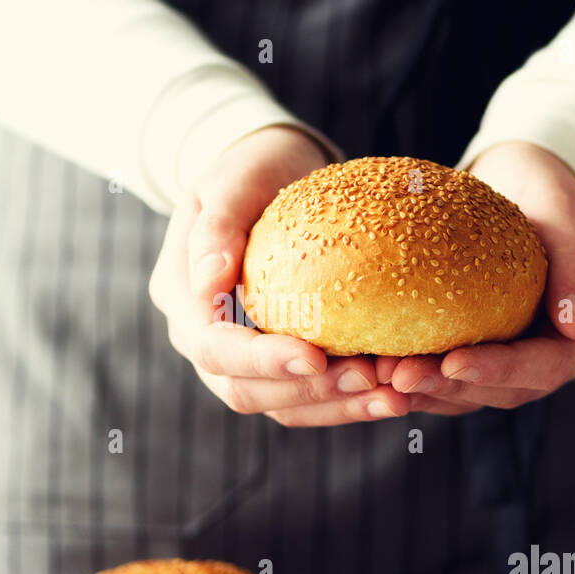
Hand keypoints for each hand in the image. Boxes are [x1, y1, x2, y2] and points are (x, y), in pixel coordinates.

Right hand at [149, 126, 414, 425]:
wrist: (270, 176)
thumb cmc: (252, 166)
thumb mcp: (233, 177)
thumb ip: (217, 225)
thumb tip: (207, 278)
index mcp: (180, 298)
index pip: (214, 347)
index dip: (262, 360)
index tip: (316, 356)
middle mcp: (203, 341)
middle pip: (246, 391)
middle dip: (310, 392)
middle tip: (371, 379)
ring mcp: (240, 359)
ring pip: (281, 405)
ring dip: (337, 407)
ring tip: (393, 397)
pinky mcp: (279, 365)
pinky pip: (310, 397)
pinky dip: (349, 400)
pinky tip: (394, 392)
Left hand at [386, 140, 574, 412]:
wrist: (516, 179)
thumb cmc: (543, 184)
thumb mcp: (564, 208)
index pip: (545, 365)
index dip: (499, 371)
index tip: (453, 363)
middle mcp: (555, 356)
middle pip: (504, 391)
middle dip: (451, 387)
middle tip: (400, 377)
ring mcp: (518, 361)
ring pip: (471, 394)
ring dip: (426, 390)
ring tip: (381, 377)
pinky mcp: (481, 355)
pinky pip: (449, 380)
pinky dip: (417, 379)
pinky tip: (377, 371)